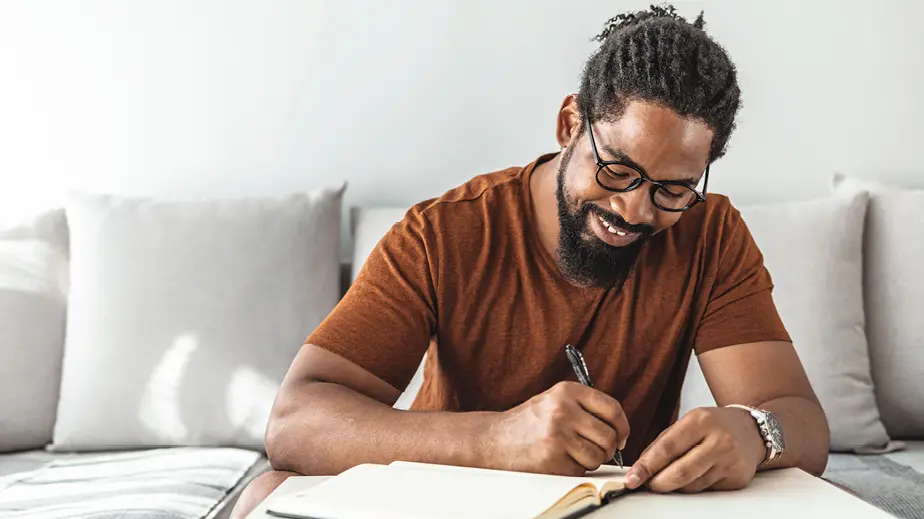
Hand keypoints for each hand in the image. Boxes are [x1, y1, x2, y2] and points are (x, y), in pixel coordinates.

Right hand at [486, 381, 630, 475]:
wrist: (495, 439)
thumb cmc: (529, 422)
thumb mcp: (555, 400)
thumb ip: (585, 407)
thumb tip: (620, 427)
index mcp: (567, 391)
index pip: (612, 408)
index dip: (622, 426)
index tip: (621, 436)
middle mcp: (563, 410)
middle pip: (609, 436)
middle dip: (607, 448)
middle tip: (596, 450)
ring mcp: (557, 435)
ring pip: (598, 456)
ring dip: (591, 461)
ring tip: (573, 454)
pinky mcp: (552, 458)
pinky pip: (581, 470)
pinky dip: (575, 469)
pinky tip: (559, 460)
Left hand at [624, 406, 765, 492]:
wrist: (752, 430)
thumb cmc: (714, 425)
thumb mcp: (688, 422)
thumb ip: (664, 442)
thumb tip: (641, 467)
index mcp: (701, 421)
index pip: (667, 448)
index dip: (646, 466)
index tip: (631, 478)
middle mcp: (719, 441)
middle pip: (680, 472)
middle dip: (658, 483)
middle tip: (646, 485)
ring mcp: (730, 461)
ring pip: (691, 485)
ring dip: (674, 486)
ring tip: (668, 478)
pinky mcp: (737, 479)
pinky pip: (706, 490)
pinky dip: (692, 487)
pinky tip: (693, 476)